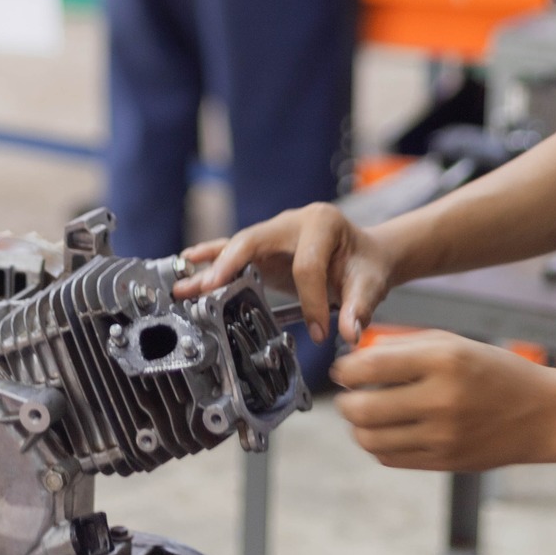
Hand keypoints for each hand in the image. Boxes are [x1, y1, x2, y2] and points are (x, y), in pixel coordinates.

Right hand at [175, 203, 396, 343]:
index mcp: (321, 223)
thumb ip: (360, 308)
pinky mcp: (263, 249)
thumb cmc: (367, 265)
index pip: (307, 265)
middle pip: (254, 241)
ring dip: (210, 268)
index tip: (320, 330)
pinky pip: (233, 253)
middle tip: (211, 288)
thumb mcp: (371, 284)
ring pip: (236, 247)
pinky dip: (211, 261)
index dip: (311, 301)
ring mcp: (274, 234)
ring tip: (184, 285)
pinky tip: (188, 267)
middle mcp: (292, 222)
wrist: (365, 256)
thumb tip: (350, 333)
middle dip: (231, 266)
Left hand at [333, 330, 555, 471]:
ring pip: (371, 439)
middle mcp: (442, 398)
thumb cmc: (491, 370)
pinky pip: (391, 457)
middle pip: (363, 409)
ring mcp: (444, 435)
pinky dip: (378, 444)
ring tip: (364, 414)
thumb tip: (353, 360)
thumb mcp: (451, 342)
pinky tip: (387, 431)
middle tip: (347, 396)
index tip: (342, 370)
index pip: (370, 367)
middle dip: (344, 402)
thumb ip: (401, 347)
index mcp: (443, 360)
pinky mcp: (446, 461)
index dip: (345, 370)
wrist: (541, 414)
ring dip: (358, 427)